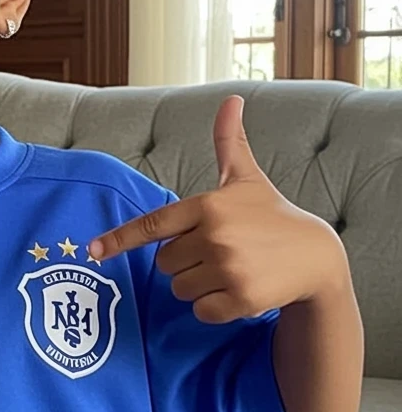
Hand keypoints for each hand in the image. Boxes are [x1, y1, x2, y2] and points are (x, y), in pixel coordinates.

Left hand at [87, 96, 346, 323]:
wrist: (317, 257)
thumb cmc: (272, 215)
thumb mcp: (247, 178)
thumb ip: (229, 142)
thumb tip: (230, 100)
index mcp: (208, 205)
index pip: (152, 225)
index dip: (119, 239)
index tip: (93, 251)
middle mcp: (214, 236)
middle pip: (164, 263)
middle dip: (185, 262)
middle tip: (219, 252)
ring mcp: (228, 268)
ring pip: (180, 289)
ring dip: (198, 285)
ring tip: (231, 269)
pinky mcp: (242, 298)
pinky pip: (201, 311)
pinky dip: (215, 307)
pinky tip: (239, 290)